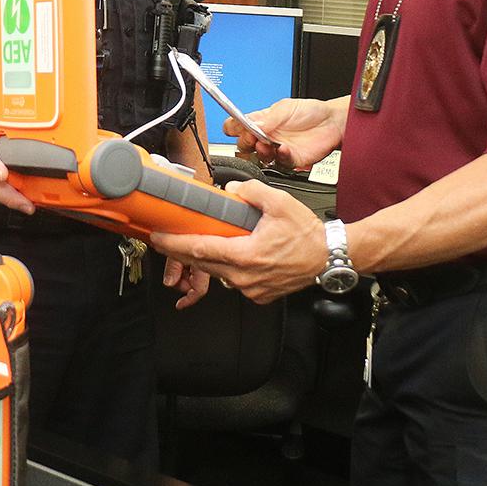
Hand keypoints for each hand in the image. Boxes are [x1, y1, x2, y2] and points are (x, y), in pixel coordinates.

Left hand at [150, 180, 324, 303]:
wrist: (328, 258)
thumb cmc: (307, 235)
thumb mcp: (280, 203)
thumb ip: (251, 192)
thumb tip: (231, 190)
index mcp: (246, 254)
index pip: (201, 250)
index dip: (175, 244)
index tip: (158, 238)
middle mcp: (245, 276)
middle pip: (203, 264)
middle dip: (183, 252)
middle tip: (169, 239)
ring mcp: (251, 289)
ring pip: (217, 274)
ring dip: (208, 260)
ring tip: (204, 243)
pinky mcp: (258, 295)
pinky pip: (234, 282)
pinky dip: (228, 269)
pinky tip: (233, 255)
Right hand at [227, 98, 342, 170]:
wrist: (332, 122)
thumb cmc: (310, 112)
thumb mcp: (286, 107)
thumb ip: (269, 117)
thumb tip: (252, 124)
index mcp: (262, 122)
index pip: (238, 127)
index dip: (232, 129)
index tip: (234, 128)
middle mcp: (267, 137)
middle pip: (244, 145)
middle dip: (245, 142)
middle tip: (251, 137)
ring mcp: (277, 150)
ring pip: (259, 158)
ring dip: (261, 152)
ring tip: (266, 144)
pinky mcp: (290, 160)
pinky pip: (280, 163)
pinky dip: (281, 156)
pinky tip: (285, 148)